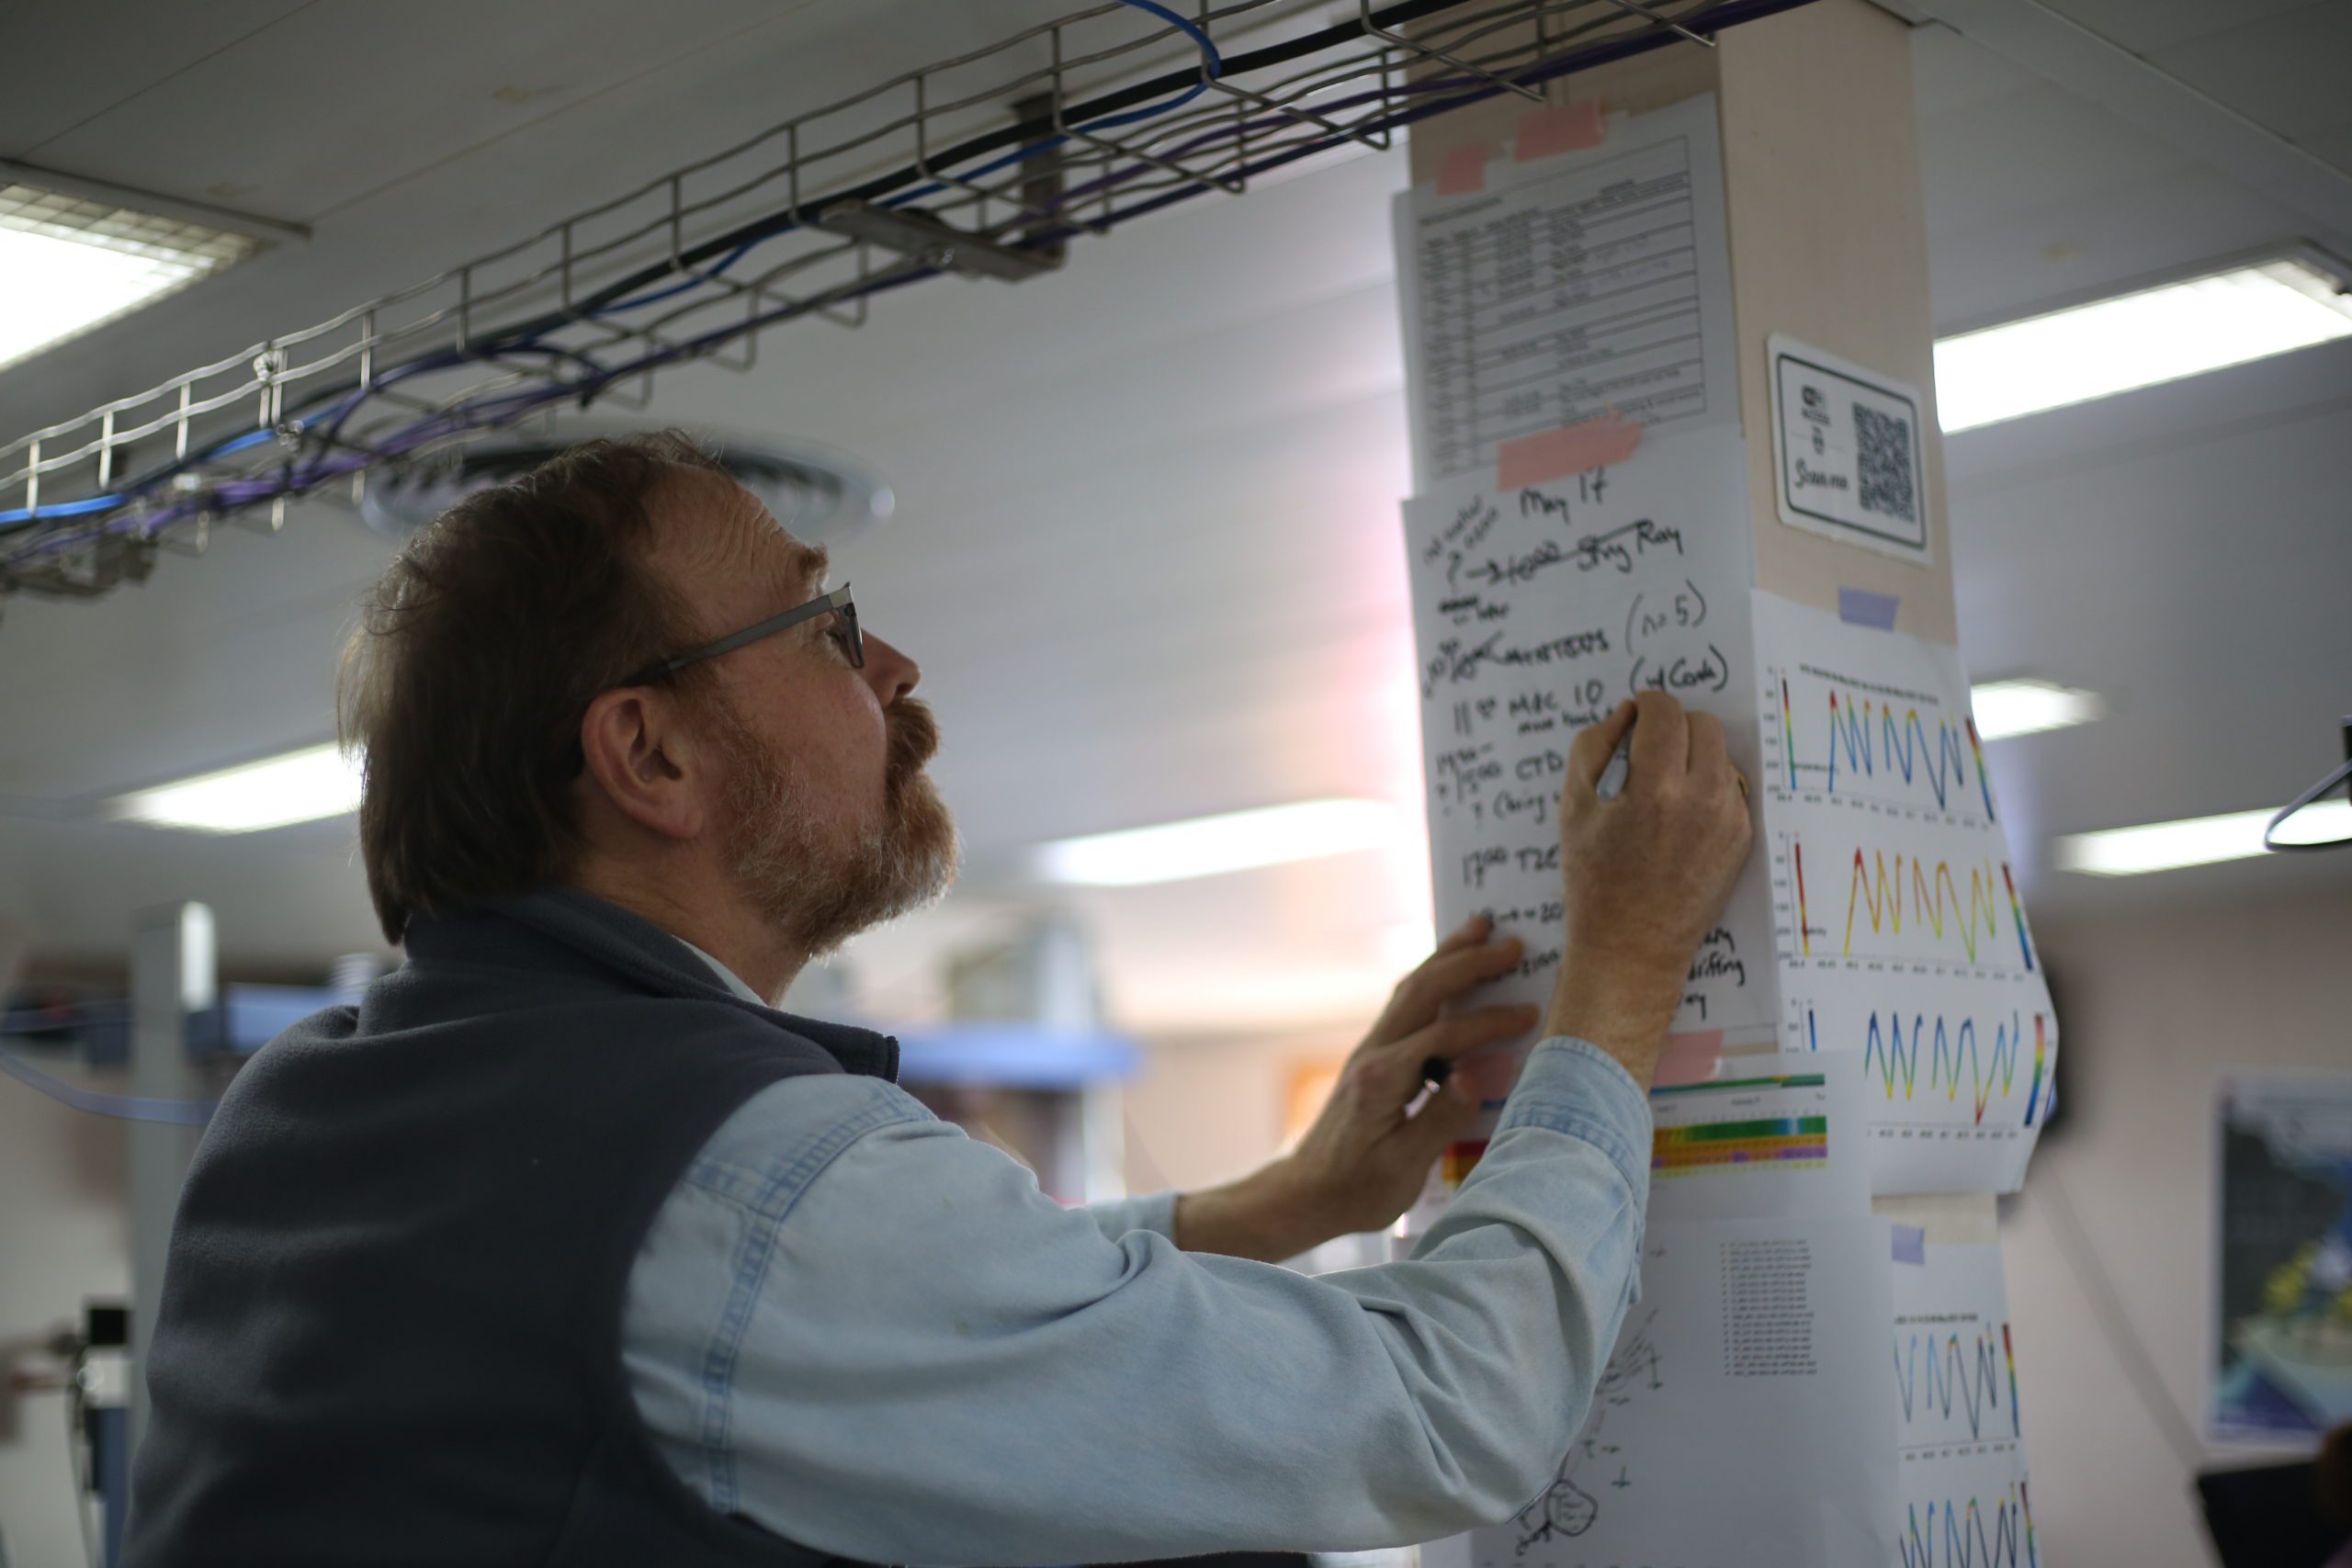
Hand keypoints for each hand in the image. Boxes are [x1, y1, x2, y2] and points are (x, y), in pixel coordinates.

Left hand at [1171, 914, 1535, 1259]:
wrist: (1306, 1193)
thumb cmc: (1357, 1189)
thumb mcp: (1403, 1167)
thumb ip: (1442, 1118)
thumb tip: (1481, 1074)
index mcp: (1382, 1079)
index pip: (1445, 1037)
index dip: (1490, 1023)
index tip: (1530, 1013)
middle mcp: (1374, 1053)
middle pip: (1423, 991)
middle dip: (1468, 962)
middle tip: (1511, 942)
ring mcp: (1371, 1050)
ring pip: (1411, 989)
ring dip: (1446, 957)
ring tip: (1478, 928)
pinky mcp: (1374, 1057)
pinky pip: (1407, 1004)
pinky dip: (1433, 979)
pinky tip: (1451, 972)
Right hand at [1543, 691, 1752, 1084]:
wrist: (1631, 949)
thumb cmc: (1594, 881)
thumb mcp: (1574, 809)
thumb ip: (1592, 748)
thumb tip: (1624, 716)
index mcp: (1657, 790)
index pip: (1665, 712)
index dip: (1645, 704)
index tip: (1632, 717)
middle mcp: (1703, 801)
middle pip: (1702, 725)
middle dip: (1673, 726)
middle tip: (1647, 751)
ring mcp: (1729, 822)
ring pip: (1722, 755)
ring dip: (1694, 755)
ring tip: (1663, 785)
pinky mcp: (1742, 840)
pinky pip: (1731, 789)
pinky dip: (1708, 786)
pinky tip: (1679, 813)